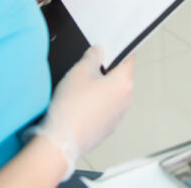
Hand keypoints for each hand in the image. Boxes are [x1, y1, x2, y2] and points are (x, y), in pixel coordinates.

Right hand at [36, 47, 134, 174]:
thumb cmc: (72, 107)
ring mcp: (118, 116)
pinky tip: (78, 107)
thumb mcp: (80, 70)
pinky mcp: (107, 128)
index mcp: (124, 83)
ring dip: (99, 90)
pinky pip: (104, 110)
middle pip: (119, 77)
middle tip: (85, 72)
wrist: (62, 141)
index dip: (118, 51)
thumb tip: (99, 51)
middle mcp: (126, 100)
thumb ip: (92, 56)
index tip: (108, 49)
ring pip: (110, 95)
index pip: (128, 59)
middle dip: (104, 72)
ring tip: (78, 92)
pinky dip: (94, 106)